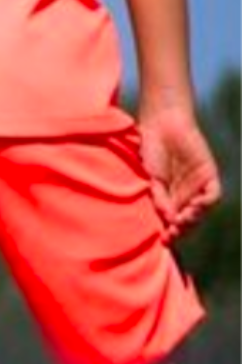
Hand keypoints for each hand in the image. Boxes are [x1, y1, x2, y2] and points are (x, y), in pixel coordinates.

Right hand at [138, 106, 221, 240]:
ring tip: (181, 221)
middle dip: (182, 229)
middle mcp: (187, 193)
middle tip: (173, 234)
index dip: (171, 231)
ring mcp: (199, 185)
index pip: (174, 219)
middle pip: (189, 218)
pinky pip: (213, 195)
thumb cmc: (151, 147)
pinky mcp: (209, 175)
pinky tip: (195, 206)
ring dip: (193, 218)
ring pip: (201, 210)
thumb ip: (160, 197)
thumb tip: (169, 219)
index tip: (163, 239)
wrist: (161, 123)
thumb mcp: (153, 176)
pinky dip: (205, 203)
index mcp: (171, 195)